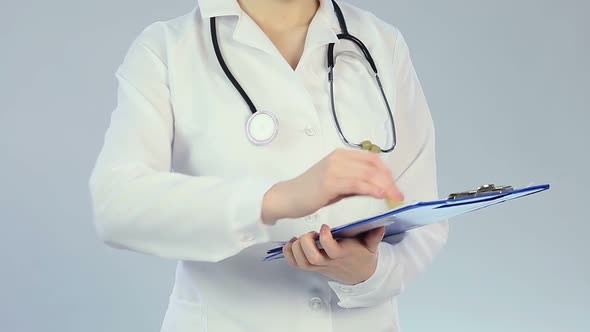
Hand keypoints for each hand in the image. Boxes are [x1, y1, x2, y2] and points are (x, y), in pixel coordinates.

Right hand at [262, 149, 403, 223]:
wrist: (287, 197)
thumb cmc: (310, 192)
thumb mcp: (337, 184)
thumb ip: (355, 182)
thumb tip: (377, 187)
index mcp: (341, 155)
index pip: (372, 158)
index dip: (387, 171)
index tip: (395, 185)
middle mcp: (339, 158)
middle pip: (373, 166)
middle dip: (389, 181)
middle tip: (399, 195)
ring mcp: (334, 168)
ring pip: (368, 174)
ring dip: (385, 186)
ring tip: (394, 197)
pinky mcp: (330, 181)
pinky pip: (357, 183)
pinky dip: (372, 188)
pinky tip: (380, 195)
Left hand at [283, 224, 385, 284]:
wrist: (360, 276)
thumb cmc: (363, 257)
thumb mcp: (371, 246)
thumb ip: (375, 236)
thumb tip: (380, 225)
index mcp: (343, 254)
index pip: (331, 249)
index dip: (325, 238)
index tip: (324, 227)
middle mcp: (329, 261)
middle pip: (312, 258)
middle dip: (306, 243)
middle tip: (310, 233)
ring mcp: (320, 265)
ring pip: (302, 262)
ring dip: (296, 249)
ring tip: (299, 238)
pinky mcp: (313, 267)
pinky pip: (297, 265)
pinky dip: (289, 255)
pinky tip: (291, 244)